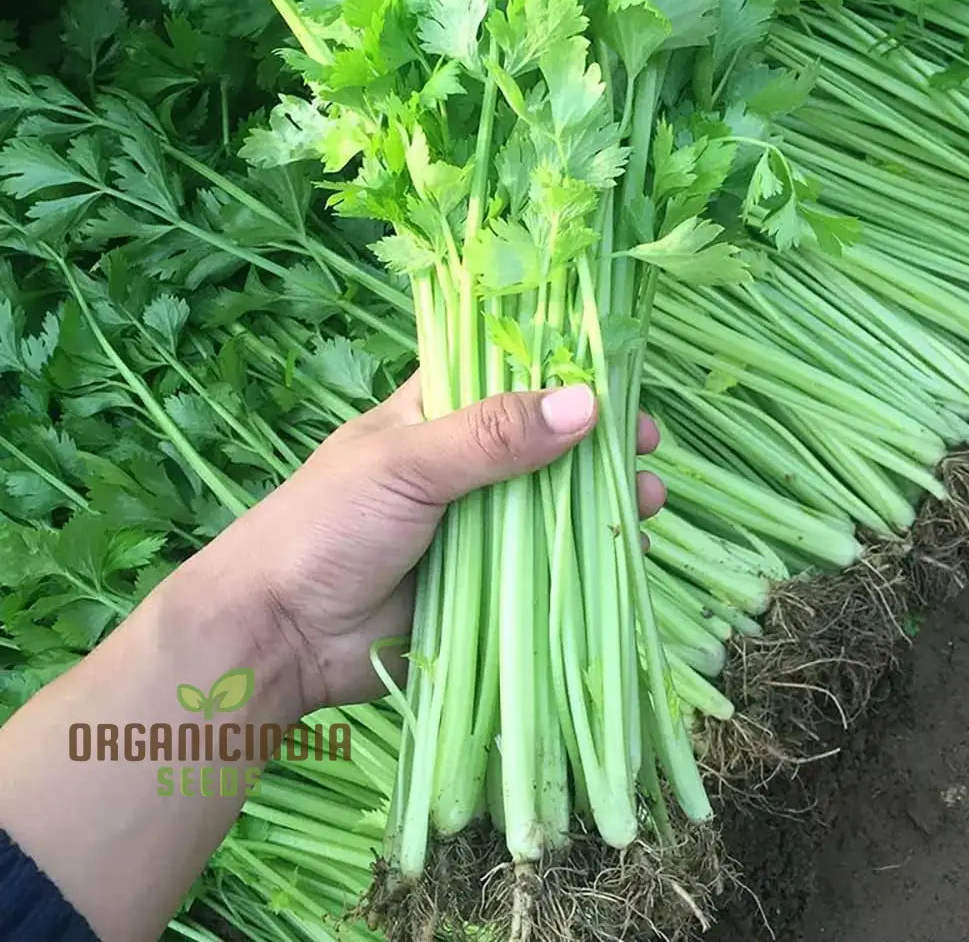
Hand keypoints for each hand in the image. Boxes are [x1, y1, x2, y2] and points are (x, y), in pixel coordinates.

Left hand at [189, 376, 666, 714]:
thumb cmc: (327, 525)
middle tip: (647, 447)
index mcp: (432, 414)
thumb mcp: (406, 464)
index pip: (507, 374)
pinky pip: (545, 564)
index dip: (564, 372)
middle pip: (543, 443)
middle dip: (597, 445)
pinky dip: (585, 559)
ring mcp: (475, 525)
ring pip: (552, 505)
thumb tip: (587, 404)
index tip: (621, 380)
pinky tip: (628, 555)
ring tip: (651, 502)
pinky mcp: (484, 582)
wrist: (280, 634)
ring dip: (602, 502)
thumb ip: (490, 436)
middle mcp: (460, 464)